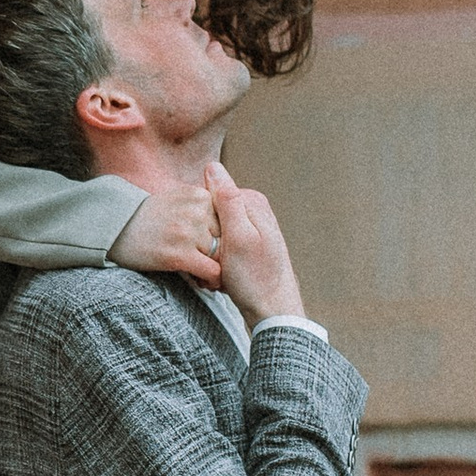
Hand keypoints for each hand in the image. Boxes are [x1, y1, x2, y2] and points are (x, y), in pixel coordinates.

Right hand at [112, 189, 223, 286]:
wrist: (115, 229)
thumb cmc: (148, 217)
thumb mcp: (179, 198)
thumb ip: (205, 203)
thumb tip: (234, 214)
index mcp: (200, 195)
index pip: (230, 220)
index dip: (226, 237)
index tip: (217, 249)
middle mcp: (197, 211)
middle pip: (228, 239)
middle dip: (223, 254)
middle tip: (213, 265)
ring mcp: (188, 232)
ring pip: (221, 257)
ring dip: (216, 269)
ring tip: (203, 274)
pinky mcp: (179, 254)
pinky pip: (212, 271)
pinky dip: (211, 280)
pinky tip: (202, 282)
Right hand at [207, 163, 305, 322]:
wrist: (272, 309)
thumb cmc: (254, 277)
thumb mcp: (238, 236)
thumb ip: (227, 200)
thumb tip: (212, 166)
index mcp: (252, 202)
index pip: (212, 196)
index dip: (203, 220)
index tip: (210, 245)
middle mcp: (255, 210)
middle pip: (214, 213)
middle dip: (208, 237)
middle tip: (217, 262)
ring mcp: (252, 227)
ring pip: (215, 232)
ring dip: (211, 251)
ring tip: (222, 271)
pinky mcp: (248, 244)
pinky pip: (222, 245)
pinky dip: (218, 259)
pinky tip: (223, 275)